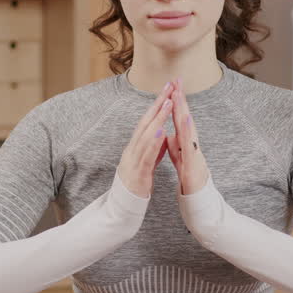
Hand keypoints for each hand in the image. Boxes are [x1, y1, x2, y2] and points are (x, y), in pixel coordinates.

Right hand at [116, 80, 173, 197]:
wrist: (123, 206)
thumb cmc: (136, 182)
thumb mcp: (146, 160)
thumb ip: (153, 147)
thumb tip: (162, 132)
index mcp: (136, 145)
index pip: (147, 121)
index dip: (157, 104)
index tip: (168, 88)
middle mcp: (132, 148)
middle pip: (145, 122)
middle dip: (158, 103)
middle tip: (169, 87)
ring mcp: (133, 159)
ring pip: (146, 135)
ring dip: (158, 118)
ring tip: (168, 103)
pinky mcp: (138, 171)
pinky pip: (146, 154)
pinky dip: (154, 142)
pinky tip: (162, 131)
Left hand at [166, 77, 209, 194]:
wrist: (198, 196)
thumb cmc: (190, 176)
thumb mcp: (179, 157)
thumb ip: (174, 145)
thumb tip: (169, 134)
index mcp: (184, 141)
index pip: (178, 117)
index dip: (175, 102)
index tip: (171, 85)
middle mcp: (191, 142)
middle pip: (185, 117)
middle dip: (180, 98)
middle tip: (177, 80)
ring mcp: (194, 150)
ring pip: (188, 127)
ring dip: (184, 110)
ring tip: (179, 95)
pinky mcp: (194, 160)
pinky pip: (190, 143)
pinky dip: (188, 131)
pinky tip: (186, 119)